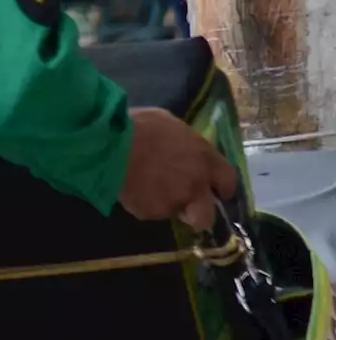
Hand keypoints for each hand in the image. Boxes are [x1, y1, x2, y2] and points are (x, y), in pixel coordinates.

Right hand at [118, 107, 239, 231]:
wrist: (112, 147)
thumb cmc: (140, 127)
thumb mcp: (171, 124)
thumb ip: (185, 143)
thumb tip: (184, 148)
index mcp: (204, 158)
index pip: (228, 181)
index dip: (222, 189)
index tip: (216, 192)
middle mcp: (195, 185)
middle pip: (206, 215)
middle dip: (198, 214)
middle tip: (184, 207)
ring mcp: (173, 202)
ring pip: (172, 211)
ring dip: (163, 203)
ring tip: (144, 186)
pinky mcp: (149, 212)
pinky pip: (147, 211)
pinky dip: (141, 203)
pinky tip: (129, 188)